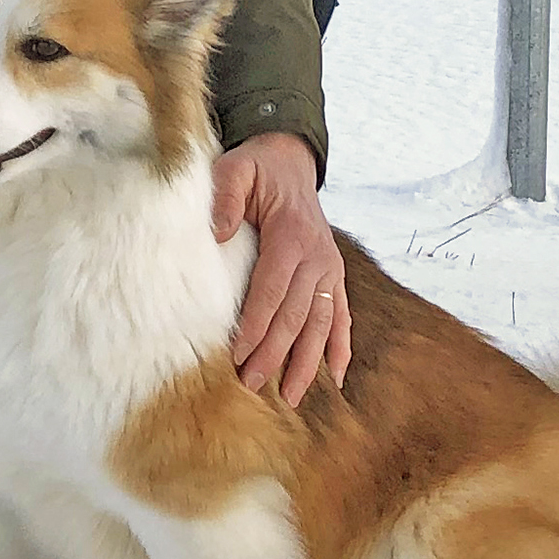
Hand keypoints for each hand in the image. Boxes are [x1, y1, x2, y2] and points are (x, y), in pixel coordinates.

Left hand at [211, 131, 346, 403]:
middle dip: (276, 353)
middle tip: (252, 385)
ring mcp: (330, 268)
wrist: (290, 161)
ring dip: (308, 361)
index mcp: (291, 234)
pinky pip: (342, 316)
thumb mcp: (235, 168)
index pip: (273, 288)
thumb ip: (224, 195)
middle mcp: (317, 255)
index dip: (257, 324)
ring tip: (292, 397)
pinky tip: (336, 377)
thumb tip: (217, 234)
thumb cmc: (257, 170)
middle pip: (297, 313)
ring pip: (322, 323)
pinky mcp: (335, 276)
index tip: (237, 355)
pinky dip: (340, 347)